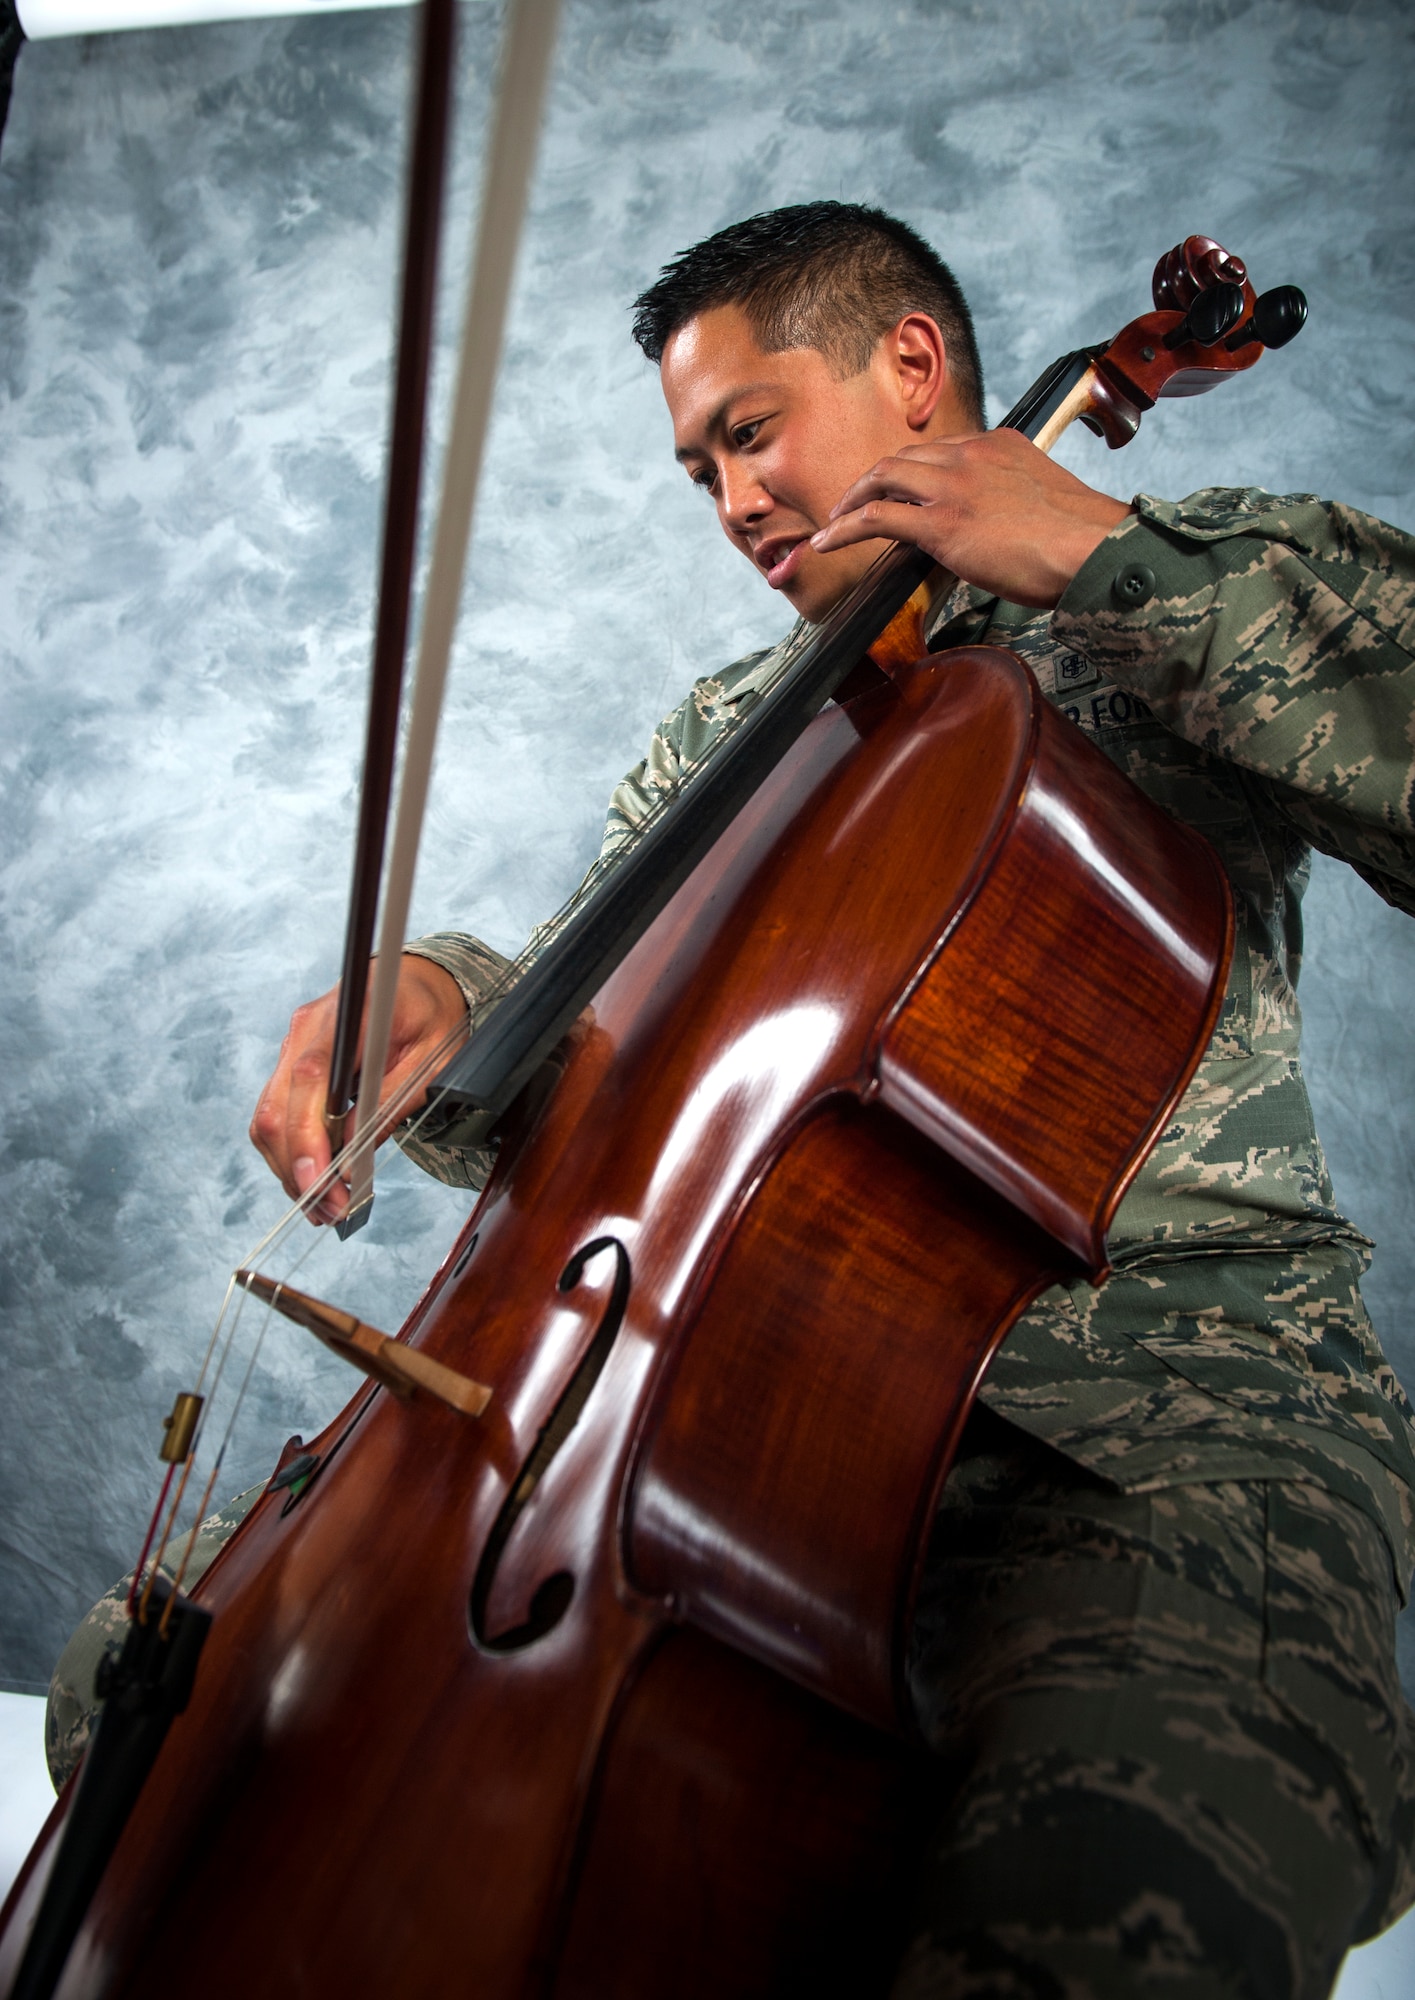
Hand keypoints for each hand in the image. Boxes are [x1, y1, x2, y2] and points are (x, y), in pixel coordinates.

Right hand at [249, 955, 467, 1224]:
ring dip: (291, 1170)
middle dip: (299, 1171)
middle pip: (277, 1109)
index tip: (325, 1183)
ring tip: (325, 1208)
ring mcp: (293, 1045)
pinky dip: (293, 1153)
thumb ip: (392, 1100)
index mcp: (347, 1016)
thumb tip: (352, 1155)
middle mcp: (306, 1029)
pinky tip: (317, 1181)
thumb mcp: (434, 1057)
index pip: (310, 1080)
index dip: (308, 1138)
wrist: (418, 980)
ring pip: (269, 1119)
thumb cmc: (432, 1014)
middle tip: (331, 1212)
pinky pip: (280, 1114)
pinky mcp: (292, 1063)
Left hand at [809, 429, 1130, 608]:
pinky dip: (844, 528)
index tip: (898, 491)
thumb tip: (1005, 530)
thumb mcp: (1047, 502)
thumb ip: (1016, 502)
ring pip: (883, 477)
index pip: (940, 450)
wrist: (1095, 549)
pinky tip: (827, 542)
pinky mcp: (942, 522)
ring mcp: (954, 486)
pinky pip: (876, 517)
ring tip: (834, 521)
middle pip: (903, 457)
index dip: (911, 472)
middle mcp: (971, 455)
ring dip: (852, 499)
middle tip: (853, 502)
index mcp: (999, 444)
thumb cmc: (1081, 540)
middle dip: (871, 479)